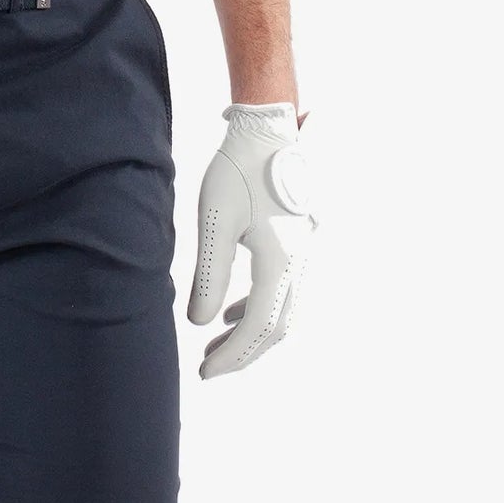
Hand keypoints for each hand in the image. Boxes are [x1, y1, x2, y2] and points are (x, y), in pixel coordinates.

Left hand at [186, 101, 317, 378]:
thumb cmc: (239, 169)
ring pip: (282, 310)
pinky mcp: (296, 242)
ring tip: (216, 344)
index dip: (234, 355)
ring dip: (251, 332)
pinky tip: (233, 309)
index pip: (259, 326)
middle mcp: (300, 263)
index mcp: (282, 262)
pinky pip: (282, 290)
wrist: (268, 130)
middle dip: (243, 352)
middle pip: (276, 327)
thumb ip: (210, 274)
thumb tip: (200, 322)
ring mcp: (303, 253)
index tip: (205, 373)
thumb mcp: (215, 221)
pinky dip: (258, 307)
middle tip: (209, 367)